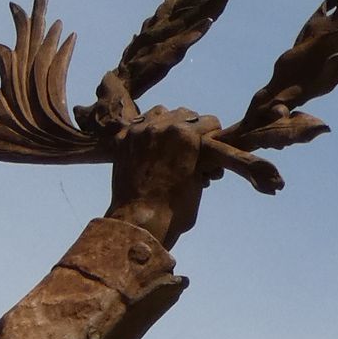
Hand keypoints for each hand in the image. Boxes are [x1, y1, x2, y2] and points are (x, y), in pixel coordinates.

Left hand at [107, 107, 220, 246]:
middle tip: (190, 149)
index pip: (209, 121)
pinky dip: (147, 132)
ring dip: (167, 126)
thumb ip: (202, 161)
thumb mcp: (199, 183)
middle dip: (191, 131)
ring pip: (161, 114)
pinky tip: (150, 147)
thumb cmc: (174, 212)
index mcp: (187, 135)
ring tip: (168, 145)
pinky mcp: (124, 140)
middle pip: (185, 114)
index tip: (210, 148)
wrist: (138, 225)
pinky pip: (140, 124)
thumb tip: (205, 156)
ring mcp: (141, 131)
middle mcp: (163, 126)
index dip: (213, 137)